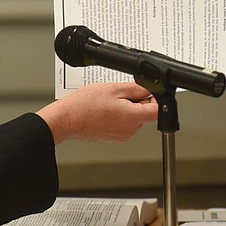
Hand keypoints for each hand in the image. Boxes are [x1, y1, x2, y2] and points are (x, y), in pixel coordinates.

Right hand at [36, 82, 157, 144]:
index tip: (144, 92)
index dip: (155, 98)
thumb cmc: (85, 105)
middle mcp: (130, 130)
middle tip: (118, 94)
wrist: (67, 119)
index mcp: (133, 118)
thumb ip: (136, 88)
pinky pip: (123, 124)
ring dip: (126, 108)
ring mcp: (122, 136)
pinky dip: (118, 116)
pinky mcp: (114, 138)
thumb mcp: (113, 88)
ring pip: (134, 118)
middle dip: (136, 101)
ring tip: (108, 102)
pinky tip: (104, 110)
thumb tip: (149, 89)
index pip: (158, 110)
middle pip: (145, 114)